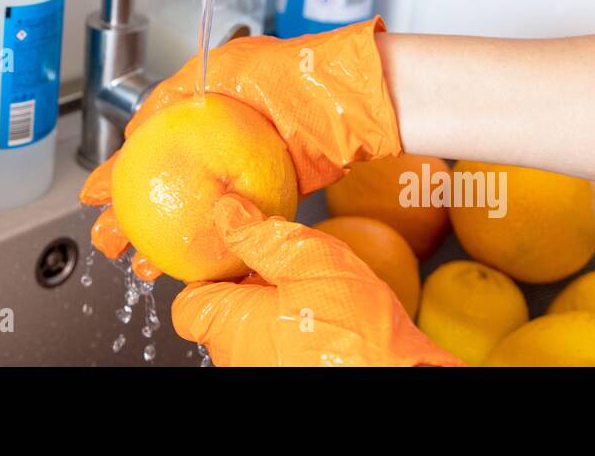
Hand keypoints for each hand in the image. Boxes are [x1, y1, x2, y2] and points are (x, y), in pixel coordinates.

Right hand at [80, 19, 402, 276]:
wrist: (346, 104)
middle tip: (108, 240)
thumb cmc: (291, 73)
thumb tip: (137, 130)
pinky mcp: (265, 193)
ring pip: (189, 211)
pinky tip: (184, 263)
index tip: (95, 196)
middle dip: (128, 217)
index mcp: (200, 109)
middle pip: (161, 185)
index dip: (117, 173)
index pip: (146, 145)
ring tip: (138, 263)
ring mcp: (239, 170)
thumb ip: (176, 96)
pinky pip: (225, 222)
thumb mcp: (223, 67)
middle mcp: (215, 142)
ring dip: (160, 239)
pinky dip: (204, 242)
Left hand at [172, 195, 461, 366]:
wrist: (404, 381)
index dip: (211, 272)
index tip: (236, 248)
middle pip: (228, 314)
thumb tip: (228, 212)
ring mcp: (268, 373)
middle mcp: (240, 358)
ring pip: (260, 332)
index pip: (189, 303)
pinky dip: (303, 329)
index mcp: (228, 326)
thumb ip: (260, 236)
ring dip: (281, 307)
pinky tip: (335, 313)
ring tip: (318, 287)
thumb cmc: (355, 333)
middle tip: (288, 262)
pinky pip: (287, 347)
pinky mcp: (301, 375)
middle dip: (253, 286)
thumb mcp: (307, 259)